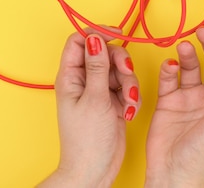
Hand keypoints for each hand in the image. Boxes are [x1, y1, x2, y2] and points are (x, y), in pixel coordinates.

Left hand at [39, 27, 140, 187]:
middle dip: (121, 63)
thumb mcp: (95, 99)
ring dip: (129, 84)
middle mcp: (83, 81)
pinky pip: (127, 87)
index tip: (117, 35)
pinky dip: (132, 97)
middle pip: (105, 53)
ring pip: (119, 70)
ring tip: (128, 104)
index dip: (98, 34)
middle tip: (126, 76)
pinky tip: (129, 112)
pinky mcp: (112, 102)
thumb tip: (96, 38)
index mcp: (70, 76)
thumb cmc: (87, 140)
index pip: (80, 41)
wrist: (95, 170)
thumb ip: (97, 66)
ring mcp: (98, 91)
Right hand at [144, 16, 203, 187]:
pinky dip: (168, 68)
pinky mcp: (168, 100)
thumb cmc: (202, 157)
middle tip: (202, 30)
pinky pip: (169, 77)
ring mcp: (189, 96)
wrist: (172, 176)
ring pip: (190, 64)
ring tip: (183, 46)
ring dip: (188, 52)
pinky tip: (169, 66)